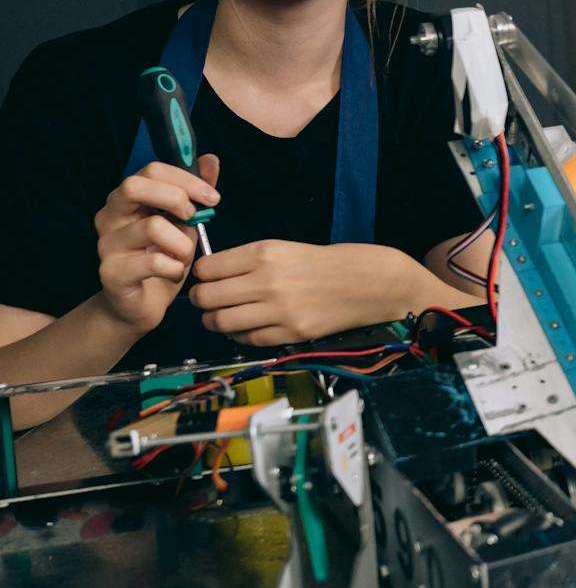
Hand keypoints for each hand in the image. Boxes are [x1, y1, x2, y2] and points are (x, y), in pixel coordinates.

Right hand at [94, 156, 221, 331]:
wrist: (138, 306)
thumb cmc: (162, 259)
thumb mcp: (184, 223)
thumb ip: (195, 192)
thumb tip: (211, 159)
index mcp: (127, 200)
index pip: (151, 170)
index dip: (185, 179)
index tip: (212, 197)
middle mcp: (109, 217)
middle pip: (134, 186)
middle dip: (175, 198)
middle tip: (195, 219)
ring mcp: (107, 245)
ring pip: (152, 227)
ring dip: (182, 243)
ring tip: (184, 257)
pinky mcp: (111, 273)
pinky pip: (153, 261)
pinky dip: (175, 268)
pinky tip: (174, 273)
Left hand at [190, 241, 408, 345]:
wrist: (364, 282)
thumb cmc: (321, 263)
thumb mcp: (283, 248)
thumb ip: (247, 260)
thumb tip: (209, 275)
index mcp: (264, 253)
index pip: (207, 269)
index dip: (201, 274)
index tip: (206, 277)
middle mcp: (267, 281)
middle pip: (206, 297)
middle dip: (200, 300)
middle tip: (206, 300)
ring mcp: (278, 310)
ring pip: (220, 322)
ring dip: (213, 321)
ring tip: (220, 316)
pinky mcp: (290, 333)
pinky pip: (247, 339)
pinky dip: (238, 335)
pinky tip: (245, 327)